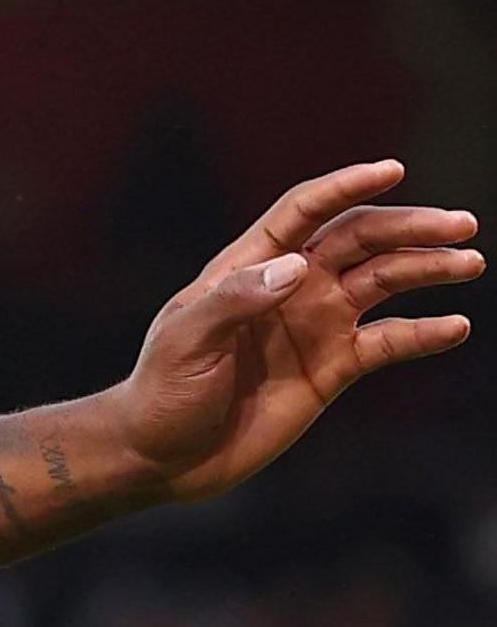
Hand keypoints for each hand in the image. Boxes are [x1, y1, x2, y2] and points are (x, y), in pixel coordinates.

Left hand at [106, 158, 474, 500]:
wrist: (162, 457)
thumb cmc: (162, 392)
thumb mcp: (186, 342)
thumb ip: (236, 300)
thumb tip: (297, 266)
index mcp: (249, 266)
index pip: (305, 212)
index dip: (346, 186)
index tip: (392, 170)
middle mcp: (292, 286)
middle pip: (361, 239)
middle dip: (411, 227)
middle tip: (461, 225)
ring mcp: (317, 324)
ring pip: (385, 282)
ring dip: (428, 269)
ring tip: (470, 262)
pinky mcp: (334, 368)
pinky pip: (389, 341)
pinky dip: (424, 334)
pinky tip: (454, 327)